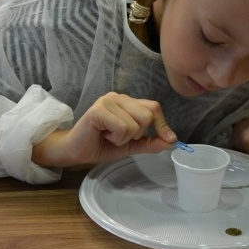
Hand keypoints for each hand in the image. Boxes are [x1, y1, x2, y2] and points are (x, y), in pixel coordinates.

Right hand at [32, 92, 176, 167]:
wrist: (76, 151)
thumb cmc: (101, 144)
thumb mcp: (131, 145)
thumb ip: (151, 142)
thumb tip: (172, 140)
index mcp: (127, 102)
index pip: (154, 107)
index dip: (162, 124)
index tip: (168, 139)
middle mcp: (118, 97)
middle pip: (147, 116)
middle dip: (137, 134)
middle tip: (119, 136)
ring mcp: (107, 101)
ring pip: (135, 124)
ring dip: (123, 138)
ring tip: (109, 135)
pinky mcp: (99, 110)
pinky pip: (122, 128)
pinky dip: (116, 138)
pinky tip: (103, 135)